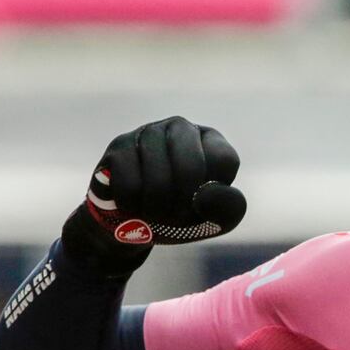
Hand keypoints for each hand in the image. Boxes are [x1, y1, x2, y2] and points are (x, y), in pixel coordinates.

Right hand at [63, 117, 245, 262]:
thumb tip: (206, 195)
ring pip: (158, 180)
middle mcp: (181, 127)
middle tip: (175, 217)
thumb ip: (229, 207)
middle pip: (190, 168)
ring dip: (157, 209)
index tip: (202, 204)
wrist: (133, 222)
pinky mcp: (119, 146)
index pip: (223, 161)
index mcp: (211, 139)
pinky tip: (133, 206)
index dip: (212, 193)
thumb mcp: (217, 218)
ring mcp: (148, 132)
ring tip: (154, 213)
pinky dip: (134, 207)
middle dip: (183, 203)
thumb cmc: (182, 215)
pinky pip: (130, 186)